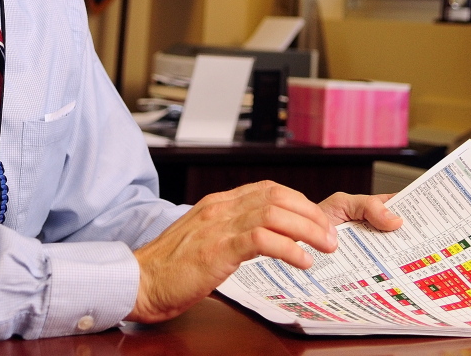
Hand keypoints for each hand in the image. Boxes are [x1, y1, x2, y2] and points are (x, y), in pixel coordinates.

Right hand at [126, 183, 400, 323]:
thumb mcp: (204, 241)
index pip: (268, 189)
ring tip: (325, 247)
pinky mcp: (218, 248)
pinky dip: (288, 248)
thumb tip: (262, 239)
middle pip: (277, 196)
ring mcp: (218, 225)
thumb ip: (230, 232)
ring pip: (274, 213)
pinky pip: (262, 239)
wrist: (141, 280)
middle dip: (310, 214)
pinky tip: (302, 261)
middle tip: (330, 235)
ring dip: (307, 228)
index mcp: (217, 203)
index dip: (298, 202)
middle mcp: (220, 207)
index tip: (317, 219)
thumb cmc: (170, 268)